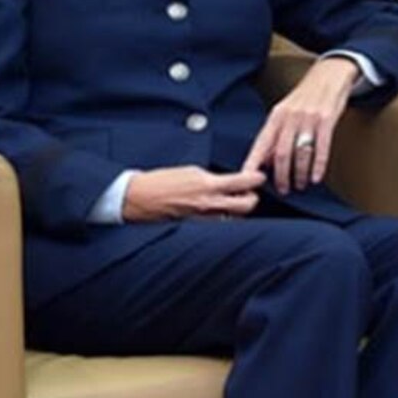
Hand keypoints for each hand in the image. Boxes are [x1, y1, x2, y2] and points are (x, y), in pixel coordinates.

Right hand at [122, 166, 265, 221]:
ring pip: (235, 218)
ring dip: (239, 209)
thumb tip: (227, 180)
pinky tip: (220, 211)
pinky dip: (224, 217)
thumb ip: (212, 177)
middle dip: (252, 198)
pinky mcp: (197, 226)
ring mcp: (204, 218)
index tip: (258, 176)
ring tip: (235, 201)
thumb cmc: (159, 182)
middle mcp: (208, 203)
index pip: (244, 182)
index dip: (256, 179)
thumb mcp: (190, 171)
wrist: (138, 197)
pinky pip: (219, 223)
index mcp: (207, 185)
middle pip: (247, 205)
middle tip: (250, 191)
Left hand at [244, 56, 360, 193]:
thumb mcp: (286, 111)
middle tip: (283, 189)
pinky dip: (318, 165)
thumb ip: (277, 134)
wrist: (329, 75)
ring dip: (300, 174)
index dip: (253, 163)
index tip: (248, 180)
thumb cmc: (306, 96)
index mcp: (276, 116)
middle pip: (281, 153)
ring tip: (301, 184)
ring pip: (301, 153)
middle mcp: (290, 117)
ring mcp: (309, 118)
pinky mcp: (327, 119)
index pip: (261, 144)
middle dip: (281, 176)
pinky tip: (316, 177)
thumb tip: (267, 160)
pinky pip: (322, 147)